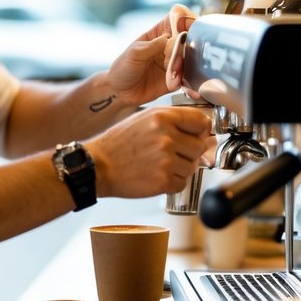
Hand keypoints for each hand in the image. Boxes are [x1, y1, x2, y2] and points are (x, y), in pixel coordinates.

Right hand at [90, 105, 214, 199]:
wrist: (97, 167)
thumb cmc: (118, 143)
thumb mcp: (143, 119)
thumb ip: (173, 121)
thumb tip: (204, 133)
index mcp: (162, 117)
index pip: (201, 121)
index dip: (200, 130)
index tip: (196, 136)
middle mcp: (166, 137)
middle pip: (200, 147)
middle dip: (188, 153)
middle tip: (167, 154)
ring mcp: (166, 160)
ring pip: (192, 167)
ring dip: (179, 169)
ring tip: (155, 165)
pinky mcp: (163, 181)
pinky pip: (182, 183)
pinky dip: (171, 183)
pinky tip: (154, 176)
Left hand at [106, 4, 197, 105]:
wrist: (120, 93)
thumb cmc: (123, 69)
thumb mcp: (134, 53)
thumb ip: (153, 46)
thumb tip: (171, 39)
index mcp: (158, 35)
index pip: (176, 19)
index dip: (185, 18)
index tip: (190, 24)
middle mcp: (169, 47)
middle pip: (188, 38)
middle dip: (189, 43)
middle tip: (181, 52)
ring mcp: (174, 62)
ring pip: (191, 58)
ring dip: (186, 63)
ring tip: (172, 71)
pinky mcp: (177, 78)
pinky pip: (189, 77)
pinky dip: (188, 80)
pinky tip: (176, 82)